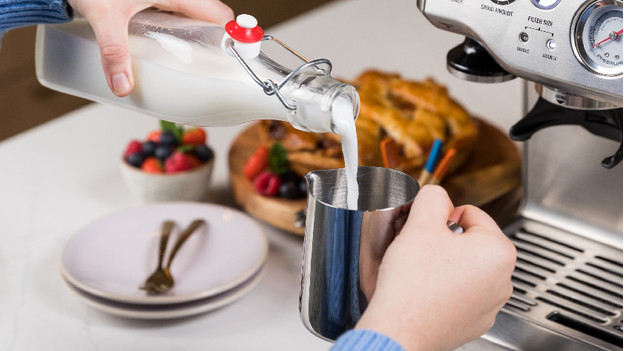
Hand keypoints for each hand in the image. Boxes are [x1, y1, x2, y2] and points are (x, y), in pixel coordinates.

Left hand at [66, 0, 233, 96]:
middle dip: (219, 41)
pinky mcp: (157, 0)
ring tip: (201, 63)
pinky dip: (186, 31)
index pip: (219, 14)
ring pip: (197, 15)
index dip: (233, 36)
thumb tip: (123, 85)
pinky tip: (175, 48)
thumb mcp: (104, 16)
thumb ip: (114, 53)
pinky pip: (182, 15)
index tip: (238, 57)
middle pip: (213, 16)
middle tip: (218, 67)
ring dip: (203, 36)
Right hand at [355, 185, 515, 350]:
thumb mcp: (421, 223)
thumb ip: (432, 197)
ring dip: (445, 265)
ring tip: (422, 273)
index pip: (471, 213)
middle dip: (445, 241)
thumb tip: (438, 196)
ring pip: (465, 268)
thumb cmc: (412, 284)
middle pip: (470, 241)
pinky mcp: (473, 322)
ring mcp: (490, 305)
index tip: (426, 229)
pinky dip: (445, 289)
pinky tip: (426, 292)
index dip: (442, 216)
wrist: (399, 330)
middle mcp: (502, 280)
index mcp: (498, 251)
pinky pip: (461, 293)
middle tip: (421, 250)